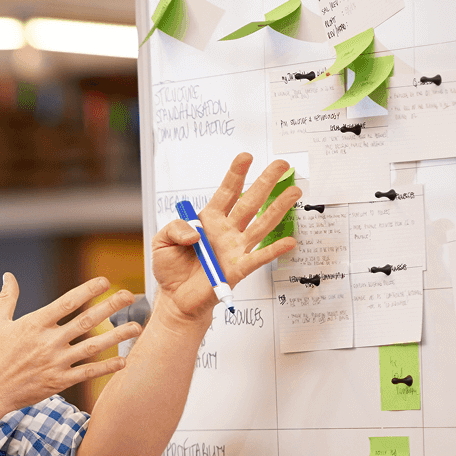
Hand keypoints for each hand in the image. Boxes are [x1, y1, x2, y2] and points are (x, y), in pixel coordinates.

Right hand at [0, 274, 141, 417]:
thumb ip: (6, 298)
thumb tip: (8, 276)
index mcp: (34, 324)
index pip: (67, 302)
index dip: (88, 290)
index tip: (105, 282)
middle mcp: (48, 342)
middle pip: (86, 320)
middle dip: (110, 306)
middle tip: (130, 296)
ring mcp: (56, 362)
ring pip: (92, 346)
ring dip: (116, 336)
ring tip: (136, 327)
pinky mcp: (59, 381)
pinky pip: (87, 373)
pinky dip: (105, 367)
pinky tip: (122, 361)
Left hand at [152, 154, 296, 324]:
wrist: (175, 298)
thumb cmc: (171, 268)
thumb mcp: (161, 241)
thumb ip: (175, 228)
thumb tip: (196, 231)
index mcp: (208, 219)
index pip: (225, 192)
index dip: (235, 174)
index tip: (246, 157)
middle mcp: (226, 231)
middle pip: (250, 202)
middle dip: (265, 182)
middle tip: (280, 164)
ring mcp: (235, 248)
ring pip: (261, 224)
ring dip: (278, 208)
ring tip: (294, 192)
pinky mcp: (238, 269)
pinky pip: (259, 257)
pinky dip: (274, 250)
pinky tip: (289, 241)